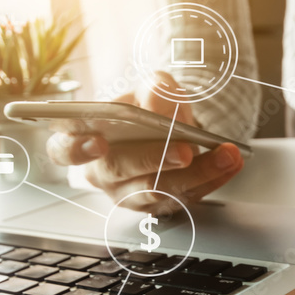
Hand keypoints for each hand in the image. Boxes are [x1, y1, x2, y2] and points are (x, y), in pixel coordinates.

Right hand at [46, 71, 244, 211]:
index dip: (76, 149)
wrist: (172, 127)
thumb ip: (155, 92)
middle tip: (183, 150)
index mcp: (82, 139)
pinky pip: (185, 198)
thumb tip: (163, 110)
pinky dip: (212, 178)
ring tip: (224, 155)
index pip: (63, 150)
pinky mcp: (158, 206)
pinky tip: (230, 162)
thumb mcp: (153, 87)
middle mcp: (100, 172)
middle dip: (153, 160)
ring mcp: (128, 194)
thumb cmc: (149, 107)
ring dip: (196, 173)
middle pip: (119, 172)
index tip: (98, 143)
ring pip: (157, 191)